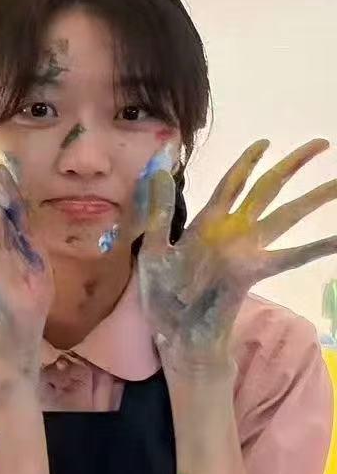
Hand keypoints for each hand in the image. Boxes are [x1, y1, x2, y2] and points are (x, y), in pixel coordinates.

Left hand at [139, 138, 336, 370]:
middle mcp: (233, 231)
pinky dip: (317, 248)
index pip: (232, 182)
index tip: (265, 142)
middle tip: (321, 143)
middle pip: (268, 188)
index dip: (248, 160)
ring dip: (315, 197)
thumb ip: (159, 208)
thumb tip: (158, 168)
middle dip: (293, 165)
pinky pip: (290, 256)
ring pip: (286, 214)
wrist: (174, 332)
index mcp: (208, 223)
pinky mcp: (253, 270)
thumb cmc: (163, 294)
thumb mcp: (153, 246)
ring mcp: (247, 249)